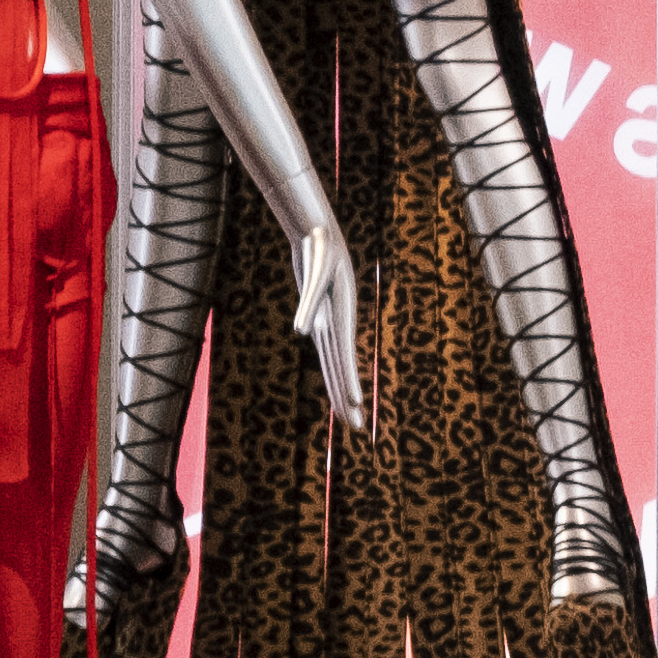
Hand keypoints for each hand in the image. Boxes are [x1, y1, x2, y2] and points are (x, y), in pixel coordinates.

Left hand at [292, 219, 371, 438]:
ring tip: (350, 415)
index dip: (348, 382)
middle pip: (341, 366)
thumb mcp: (315, 271)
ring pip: (334, 362)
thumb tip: (301, 333)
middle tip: (356, 428)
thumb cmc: (319, 246)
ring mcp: (330, 320)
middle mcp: (338, 321)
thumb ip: (309, 303)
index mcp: (340, 315)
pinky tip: (337, 384)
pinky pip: (326, 349)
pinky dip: (331, 369)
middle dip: (347, 398)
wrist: (317, 230)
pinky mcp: (321, 316)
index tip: (355, 406)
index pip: (343, 356)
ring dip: (341, 389)